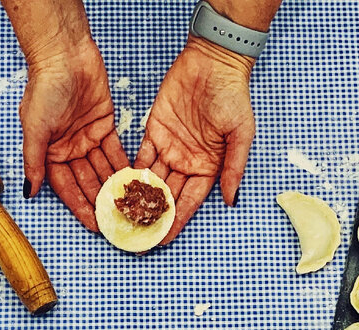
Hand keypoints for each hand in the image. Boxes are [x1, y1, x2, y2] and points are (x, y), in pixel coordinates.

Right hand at [20, 41, 127, 230]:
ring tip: (130, 205)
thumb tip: (30, 190)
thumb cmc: (43, 89)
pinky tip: (135, 181)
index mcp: (50, 152)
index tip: (93, 224)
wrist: (64, 55)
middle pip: (87, 181)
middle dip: (100, 200)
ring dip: (114, 186)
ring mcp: (88, 138)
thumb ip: (34, 160)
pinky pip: (116, 151)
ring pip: (103, 168)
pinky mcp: (105, 125)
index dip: (79, 205)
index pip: (66, 186)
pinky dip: (124, 165)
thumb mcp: (34, 128)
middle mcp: (69, 148)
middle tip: (117, 220)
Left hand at [136, 37, 255, 244]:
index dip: (176, 220)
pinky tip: (118, 189)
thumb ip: (234, 168)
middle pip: (167, 195)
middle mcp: (186, 162)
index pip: (189, 200)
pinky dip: (129, 173)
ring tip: (123, 218)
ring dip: (138, 199)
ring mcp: (169, 147)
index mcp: (208, 167)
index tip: (163, 239)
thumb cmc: (233, 96)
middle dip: (153, 217)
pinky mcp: (153, 130)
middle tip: (136, 236)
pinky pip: (140, 157)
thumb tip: (230, 200)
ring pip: (151, 180)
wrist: (214, 62)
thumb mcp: (241, 135)